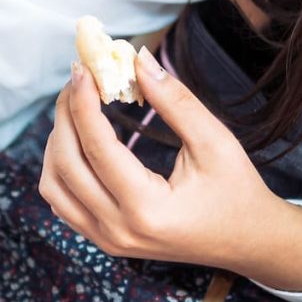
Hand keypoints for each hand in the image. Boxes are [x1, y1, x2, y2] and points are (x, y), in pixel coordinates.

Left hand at [39, 42, 301, 289]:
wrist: (247, 241)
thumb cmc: (237, 191)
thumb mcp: (214, 142)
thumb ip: (175, 101)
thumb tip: (138, 60)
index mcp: (147, 209)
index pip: (97, 148)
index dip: (83, 102)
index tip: (82, 68)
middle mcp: (119, 230)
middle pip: (66, 164)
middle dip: (65, 115)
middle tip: (78, 79)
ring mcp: (108, 240)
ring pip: (54, 187)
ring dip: (57, 142)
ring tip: (77, 107)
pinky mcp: (105, 240)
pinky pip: (63, 203)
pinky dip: (61, 168)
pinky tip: (80, 140)